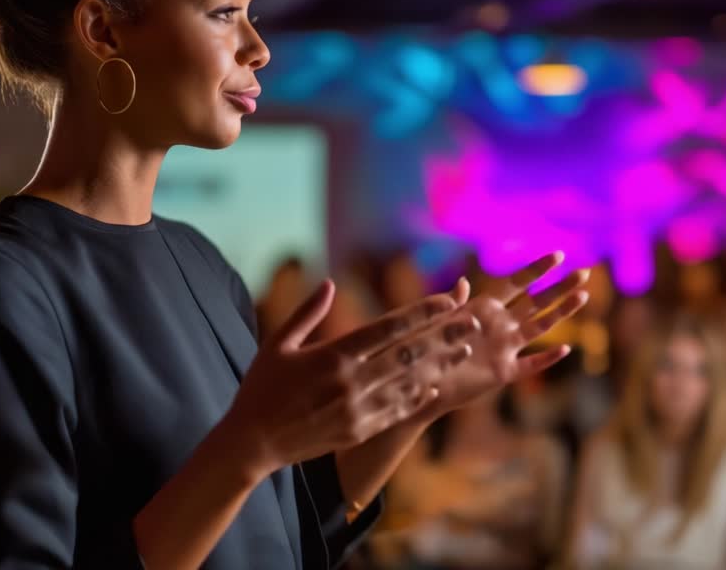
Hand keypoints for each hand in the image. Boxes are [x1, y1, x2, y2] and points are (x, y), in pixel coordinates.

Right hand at [221, 280, 478, 479]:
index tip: (448, 300)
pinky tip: (435, 385)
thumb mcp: (278, 344)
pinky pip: (396, 411)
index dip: (422, 312)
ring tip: (464, 351)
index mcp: (333, 355)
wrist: (252, 442)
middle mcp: (350, 381)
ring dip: (440, 366)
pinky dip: (418, 397)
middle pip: (409, 354)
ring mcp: (357, 409)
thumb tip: (331, 283)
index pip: (389, 327)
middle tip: (473, 322)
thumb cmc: (261, 388)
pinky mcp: (358, 431)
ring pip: (410, 383)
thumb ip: (307, 313)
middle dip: (444, 336)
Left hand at [429, 252, 589, 412]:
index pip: (517, 284)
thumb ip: (451, 303)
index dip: (537, 270)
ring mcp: (505, 348)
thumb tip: (463, 282)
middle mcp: (500, 325)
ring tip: (583, 296)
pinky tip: (564, 349)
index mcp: (484, 307)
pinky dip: (546, 358)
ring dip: (561, 313)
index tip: (558, 254)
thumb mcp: (436, 320)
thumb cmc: (425, 347)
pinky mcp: (503, 373)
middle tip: (584, 272)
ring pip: (539, 327)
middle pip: (536, 302)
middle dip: (560, 287)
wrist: (420, 382)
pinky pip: (530, 365)